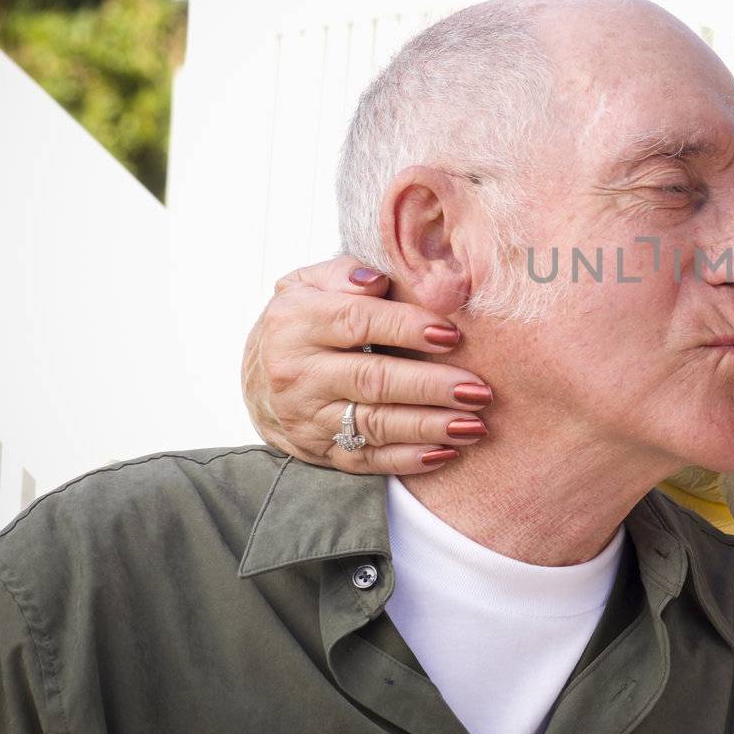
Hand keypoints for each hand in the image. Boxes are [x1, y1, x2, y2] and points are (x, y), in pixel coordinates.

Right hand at [242, 256, 493, 474]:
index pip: (358, 322)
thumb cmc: (303, 321)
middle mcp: (299, 373)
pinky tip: (447, 452)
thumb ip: (343, 274)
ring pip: (374, 425)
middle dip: (430, 386)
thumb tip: (378, 279)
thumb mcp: (308, 285)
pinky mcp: (319, 451)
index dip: (407, 327)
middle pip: (373, 380)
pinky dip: (408, 460)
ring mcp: (308, 418)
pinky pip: (367, 460)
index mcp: (297, 323)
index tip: (452, 334)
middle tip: (478, 389)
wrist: (255, 381)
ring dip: (429, 426)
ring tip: (475, 424)